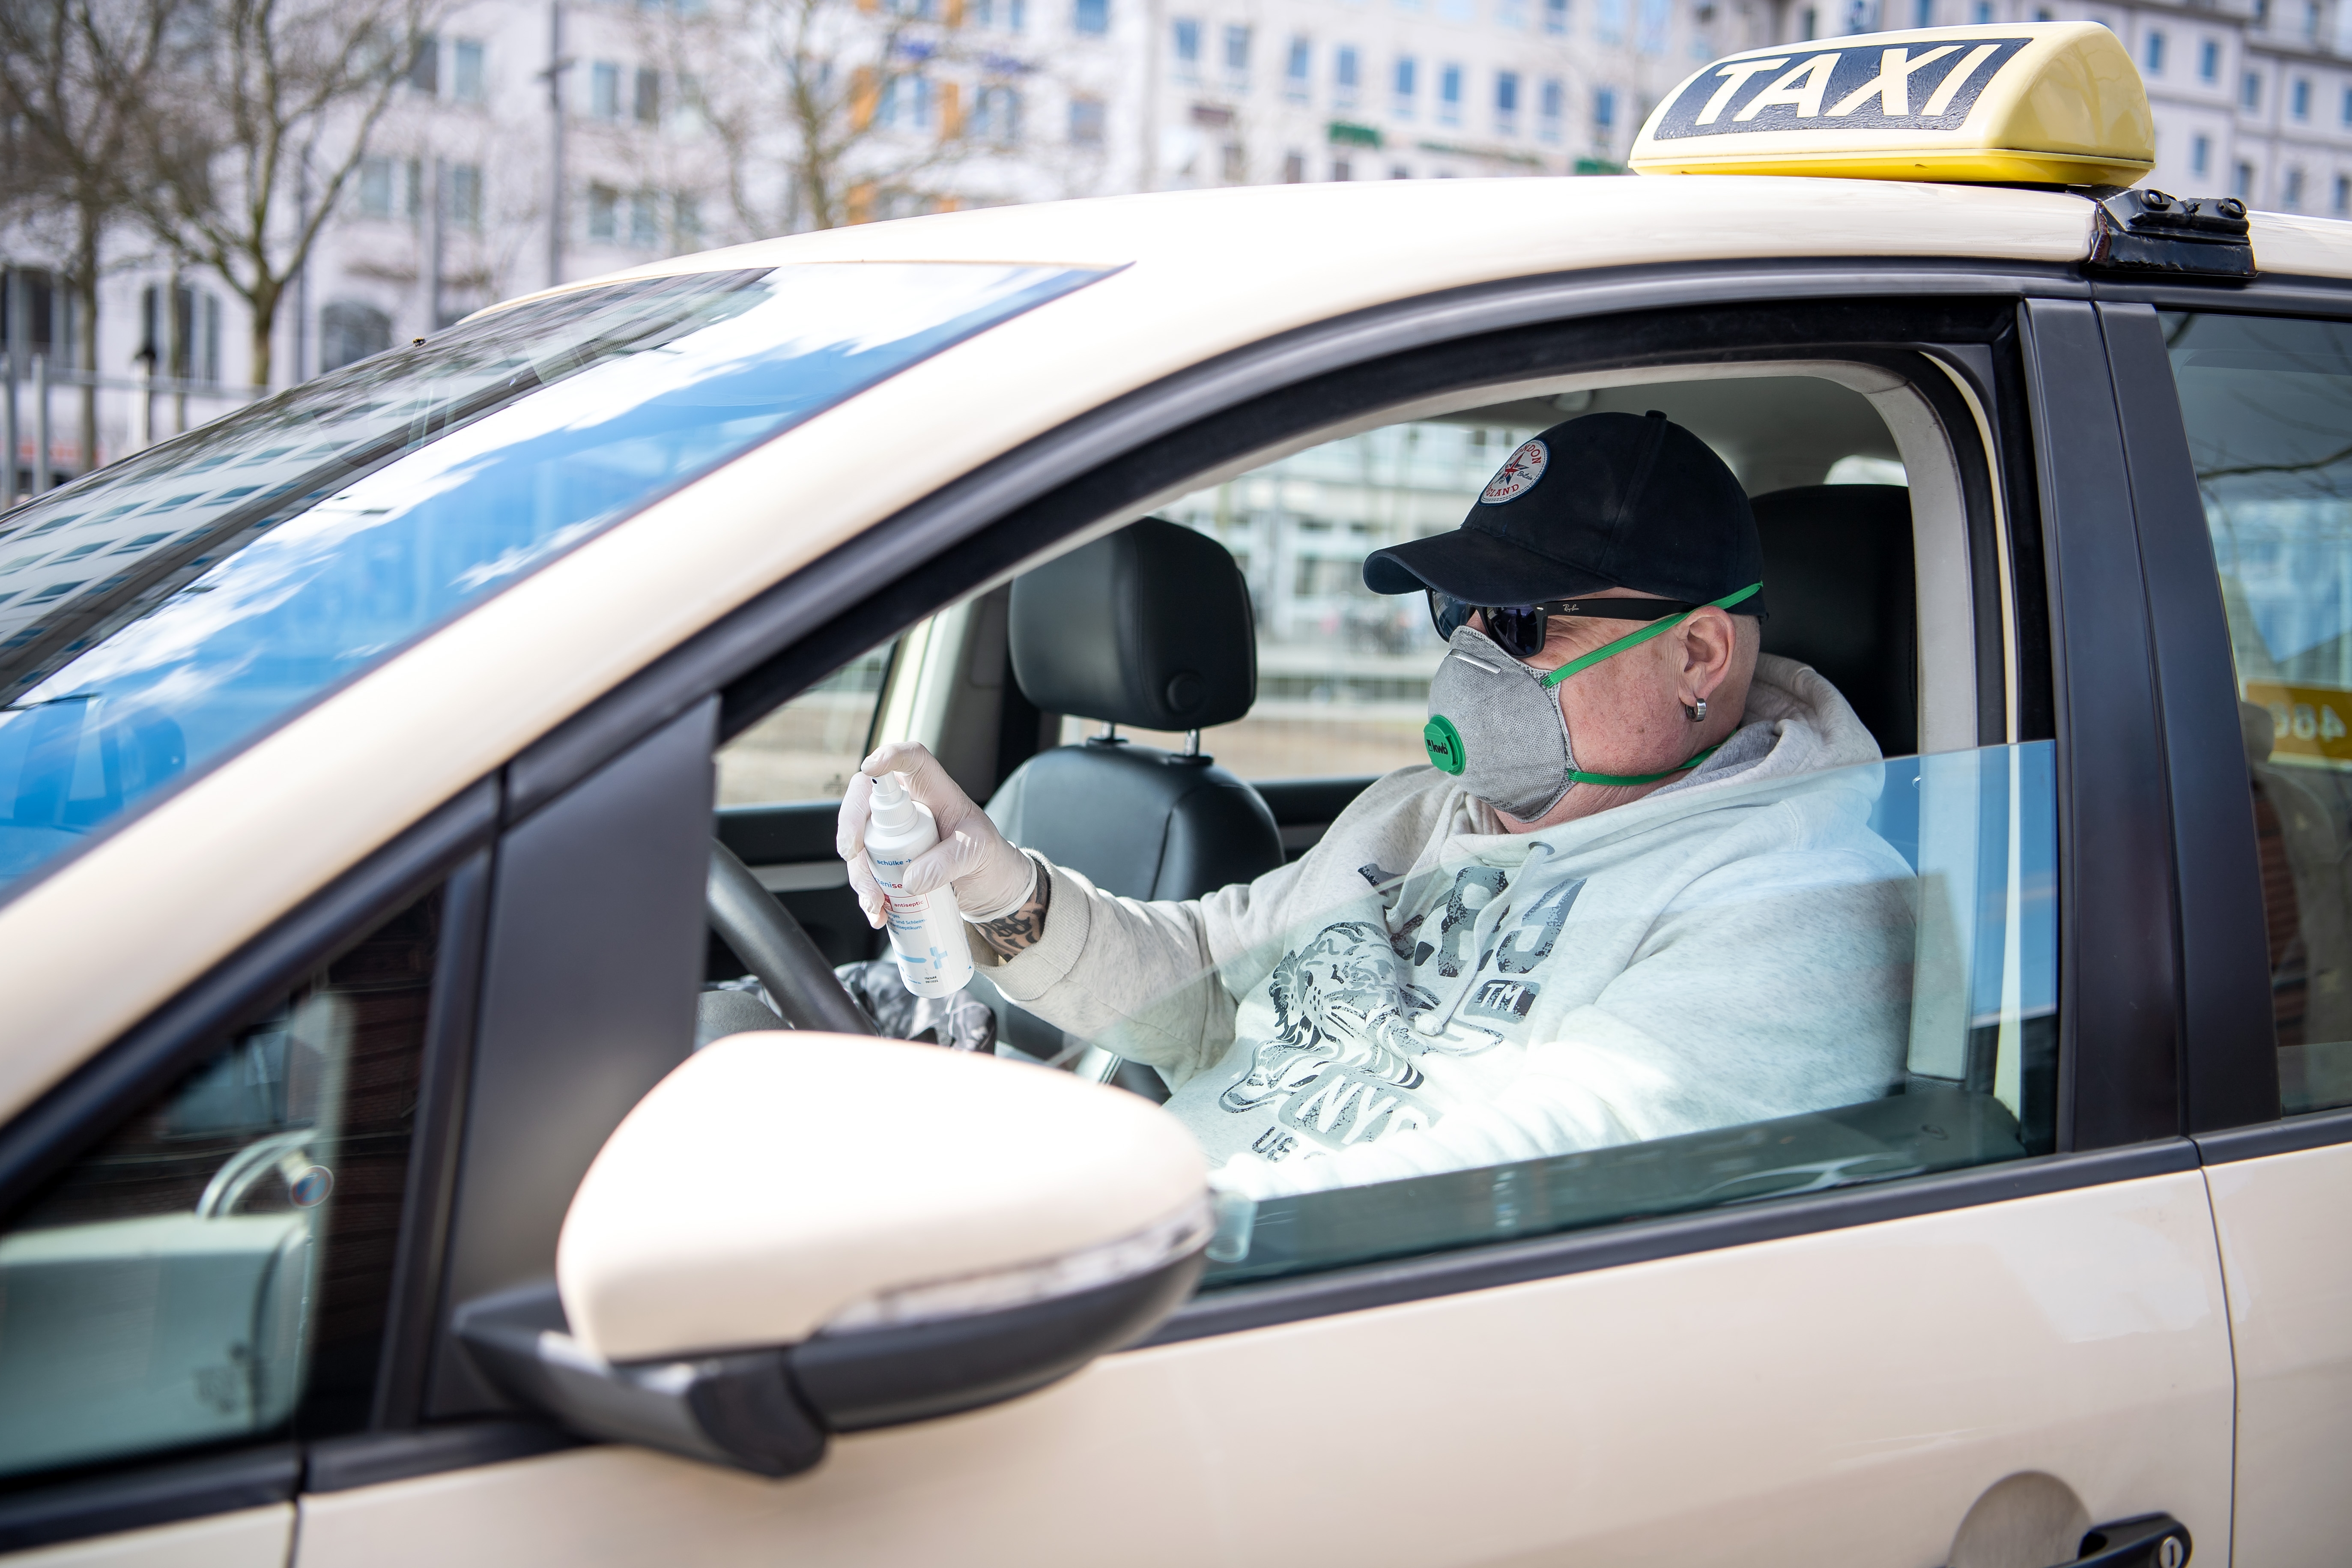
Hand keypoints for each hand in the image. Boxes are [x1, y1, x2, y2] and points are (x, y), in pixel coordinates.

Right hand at [836, 742, 1034, 930]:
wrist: (991, 888)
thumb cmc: (989, 857)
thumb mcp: (978, 853)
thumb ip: (949, 861)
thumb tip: (910, 880)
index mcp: (934, 791)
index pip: (911, 759)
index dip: (890, 756)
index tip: (872, 766)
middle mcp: (907, 808)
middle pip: (865, 800)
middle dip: (851, 826)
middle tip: (853, 853)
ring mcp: (893, 835)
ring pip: (859, 842)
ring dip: (859, 872)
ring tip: (876, 901)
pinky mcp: (888, 863)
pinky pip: (866, 873)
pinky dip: (867, 894)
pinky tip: (878, 913)